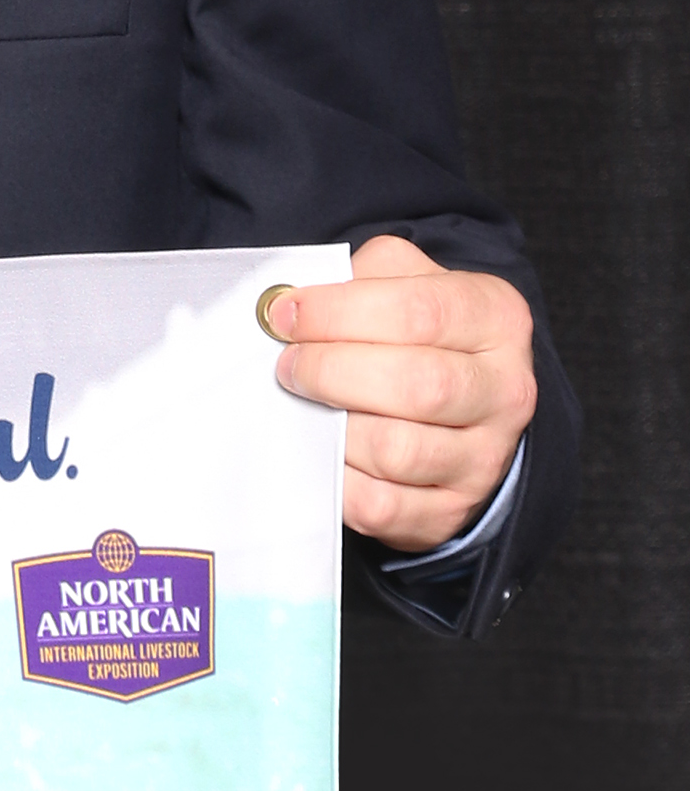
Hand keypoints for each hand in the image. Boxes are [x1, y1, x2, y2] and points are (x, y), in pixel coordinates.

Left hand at [260, 235, 535, 551]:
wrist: (461, 408)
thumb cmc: (420, 336)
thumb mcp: (405, 282)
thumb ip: (359, 279)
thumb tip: (291, 303)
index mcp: (496, 318)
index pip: (418, 312)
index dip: (338, 313)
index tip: (285, 316)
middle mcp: (504, 391)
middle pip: (416, 386)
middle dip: (331, 372)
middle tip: (289, 365)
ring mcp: (484, 458)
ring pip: (396, 451)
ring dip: (332, 428)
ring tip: (307, 406)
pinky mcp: (449, 511)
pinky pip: (380, 505)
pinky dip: (337, 479)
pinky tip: (324, 449)